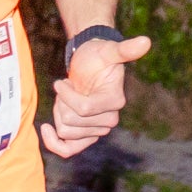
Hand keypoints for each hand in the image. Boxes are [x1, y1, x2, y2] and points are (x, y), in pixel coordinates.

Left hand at [40, 30, 151, 156]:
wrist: (89, 66)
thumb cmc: (97, 56)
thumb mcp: (108, 50)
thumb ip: (124, 49)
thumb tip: (146, 41)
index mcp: (115, 101)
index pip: (83, 109)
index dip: (65, 94)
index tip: (60, 81)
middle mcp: (109, 120)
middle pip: (70, 121)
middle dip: (62, 102)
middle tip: (68, 87)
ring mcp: (98, 131)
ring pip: (65, 131)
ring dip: (59, 112)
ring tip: (66, 97)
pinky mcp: (86, 137)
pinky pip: (68, 150)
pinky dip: (54, 143)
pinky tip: (46, 129)